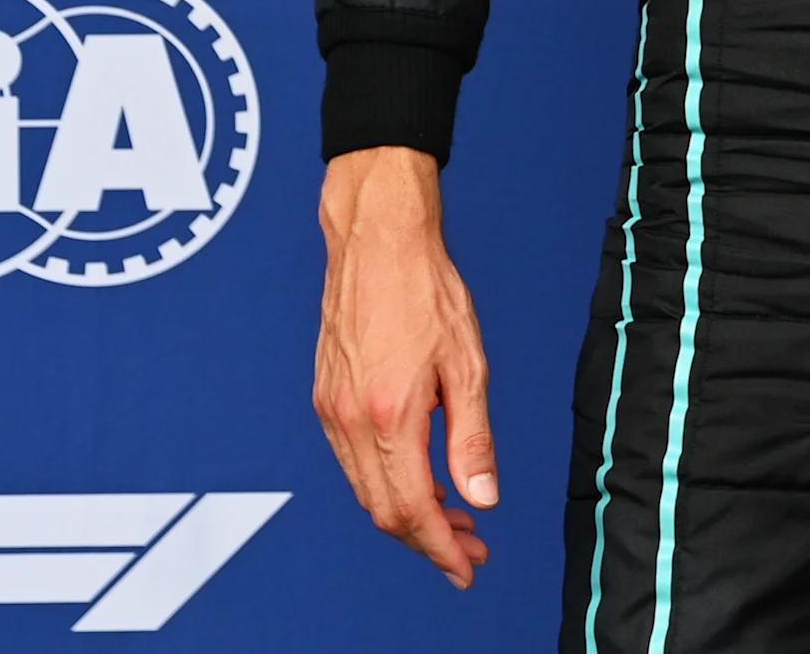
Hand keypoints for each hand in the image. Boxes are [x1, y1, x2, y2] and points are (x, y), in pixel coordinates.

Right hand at [316, 147, 495, 586]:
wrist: (378, 241)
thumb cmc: (427, 290)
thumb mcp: (468, 365)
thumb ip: (472, 438)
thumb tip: (483, 497)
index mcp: (388, 415)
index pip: (410, 509)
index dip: (440, 548)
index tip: (467, 567)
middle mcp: (349, 419)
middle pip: (383, 509)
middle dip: (428, 539)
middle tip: (470, 549)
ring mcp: (331, 409)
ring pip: (366, 488)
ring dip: (409, 512)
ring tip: (454, 518)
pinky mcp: (326, 396)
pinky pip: (354, 460)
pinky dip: (387, 481)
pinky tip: (420, 476)